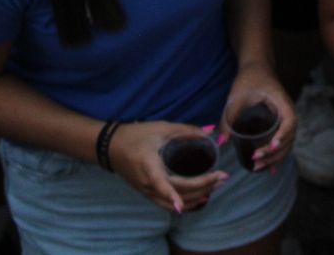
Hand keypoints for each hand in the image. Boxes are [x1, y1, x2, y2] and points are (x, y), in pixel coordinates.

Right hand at [111, 121, 228, 213]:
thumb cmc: (136, 135)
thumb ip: (185, 130)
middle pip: (177, 193)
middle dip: (202, 187)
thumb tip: (209, 131)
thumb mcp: (160, 128)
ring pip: (173, 204)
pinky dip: (185, 202)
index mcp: (148, 165)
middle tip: (223, 177)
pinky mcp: (147, 193)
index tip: (181, 205)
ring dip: (195, 198)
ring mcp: (146, 191)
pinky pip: (167, 204)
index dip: (170, 195)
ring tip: (215, 186)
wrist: (111, 147)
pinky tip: (200, 197)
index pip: (160, 184)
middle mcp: (147, 183)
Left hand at [222, 63, 295, 171]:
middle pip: (289, 137)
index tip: (270, 146)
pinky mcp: (280, 124)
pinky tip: (270, 168)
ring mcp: (286, 119)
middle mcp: (288, 112)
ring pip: (287, 143)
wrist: (257, 68)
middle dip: (274, 153)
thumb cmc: (249, 79)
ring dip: (276, 157)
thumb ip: (229, 118)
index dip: (282, 136)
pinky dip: (278, 155)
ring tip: (258, 167)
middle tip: (256, 161)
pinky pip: (283, 142)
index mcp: (282, 102)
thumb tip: (221, 141)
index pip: (289, 122)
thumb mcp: (237, 96)